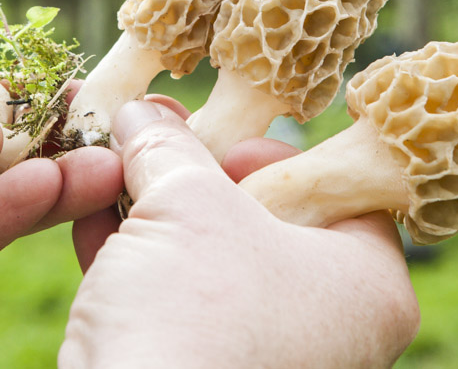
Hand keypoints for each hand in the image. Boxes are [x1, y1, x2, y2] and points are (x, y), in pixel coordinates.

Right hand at [60, 101, 418, 367]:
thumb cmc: (195, 314)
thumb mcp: (186, 205)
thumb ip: (169, 148)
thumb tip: (143, 112)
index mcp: (366, 283)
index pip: (338, 191)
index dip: (276, 150)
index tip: (222, 138)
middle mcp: (330, 328)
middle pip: (266, 221)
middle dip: (197, 176)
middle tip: (157, 139)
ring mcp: (265, 357)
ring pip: (210, 262)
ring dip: (154, 209)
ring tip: (112, 163)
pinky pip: (174, 303)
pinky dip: (134, 260)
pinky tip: (91, 215)